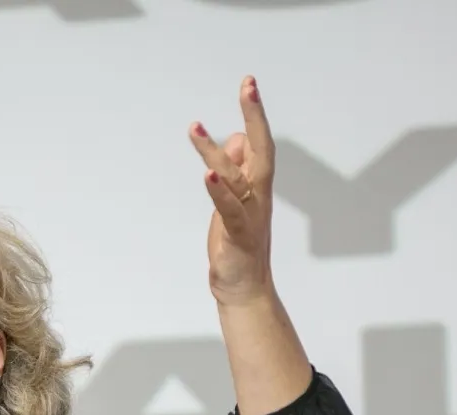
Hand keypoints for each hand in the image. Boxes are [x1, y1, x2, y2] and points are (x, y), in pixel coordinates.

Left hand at [189, 75, 275, 305]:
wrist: (243, 288)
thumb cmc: (237, 245)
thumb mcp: (234, 202)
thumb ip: (235, 172)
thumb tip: (235, 140)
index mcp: (257, 187)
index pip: (259, 143)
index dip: (254, 114)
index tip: (248, 84)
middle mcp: (258, 196)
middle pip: (261, 150)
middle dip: (254, 117)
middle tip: (248, 86)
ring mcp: (250, 216)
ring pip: (237, 178)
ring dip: (216, 152)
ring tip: (195, 128)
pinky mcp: (238, 236)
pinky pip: (230, 210)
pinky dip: (219, 192)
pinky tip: (208, 176)